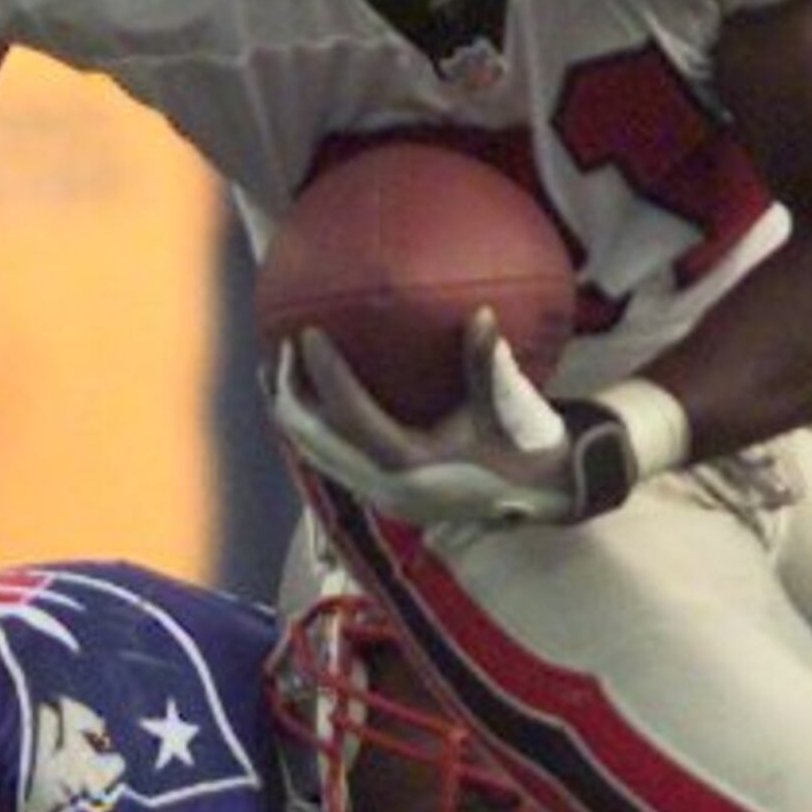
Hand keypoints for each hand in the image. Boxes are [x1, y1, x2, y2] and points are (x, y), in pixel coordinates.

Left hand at [267, 316, 652, 530]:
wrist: (539, 498)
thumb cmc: (523, 447)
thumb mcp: (506, 407)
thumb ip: (487, 364)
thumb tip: (483, 314)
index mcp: (411, 467)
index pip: (352, 416)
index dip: (326, 374)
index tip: (306, 332)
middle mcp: (385, 488)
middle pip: (314, 441)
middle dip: (288, 395)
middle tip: (274, 349)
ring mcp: (378, 495)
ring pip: (315, 454)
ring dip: (292, 413)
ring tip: (272, 370)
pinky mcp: (380, 493)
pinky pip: (332, 457)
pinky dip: (313, 426)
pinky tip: (307, 393)